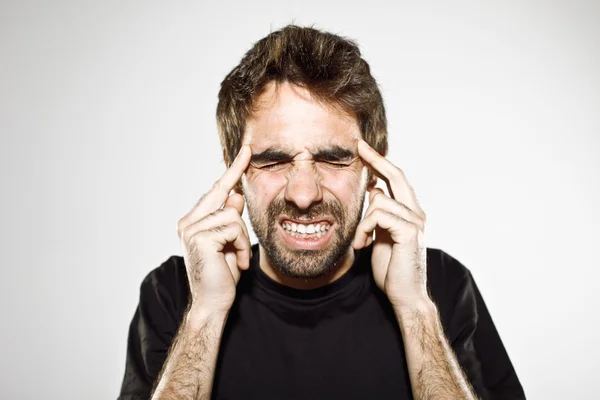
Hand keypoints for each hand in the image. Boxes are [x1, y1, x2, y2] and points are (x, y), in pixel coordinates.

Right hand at [176, 145, 251, 314]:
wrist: (213, 304)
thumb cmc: (223, 275)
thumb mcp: (231, 243)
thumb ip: (230, 219)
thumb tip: (235, 195)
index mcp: (193, 222)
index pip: (215, 191)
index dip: (231, 171)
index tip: (245, 150)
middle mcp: (187, 222)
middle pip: (222, 194)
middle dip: (236, 185)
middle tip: (246, 171)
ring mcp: (190, 229)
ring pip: (233, 214)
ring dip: (242, 239)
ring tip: (236, 260)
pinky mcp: (199, 237)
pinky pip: (234, 227)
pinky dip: (241, 246)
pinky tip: (235, 264)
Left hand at [352, 139, 428, 308]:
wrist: (404, 296)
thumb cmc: (391, 268)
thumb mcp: (381, 235)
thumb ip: (380, 214)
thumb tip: (374, 190)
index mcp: (410, 212)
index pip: (396, 180)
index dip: (381, 163)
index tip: (363, 149)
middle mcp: (417, 213)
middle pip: (397, 176)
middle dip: (377, 159)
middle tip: (359, 146)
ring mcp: (416, 221)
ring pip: (379, 200)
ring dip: (362, 222)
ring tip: (359, 242)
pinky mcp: (409, 232)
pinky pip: (378, 215)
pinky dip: (364, 228)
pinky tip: (362, 245)